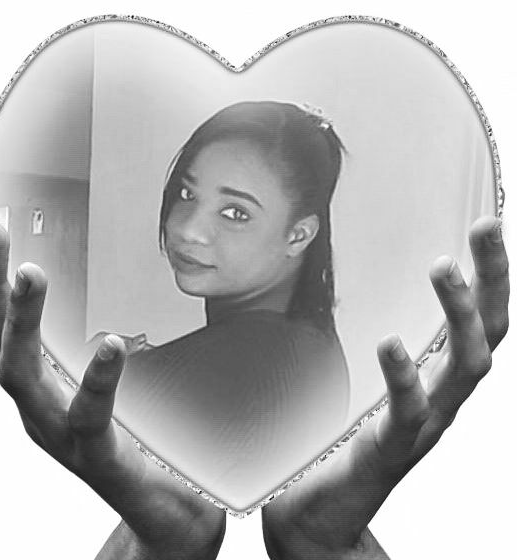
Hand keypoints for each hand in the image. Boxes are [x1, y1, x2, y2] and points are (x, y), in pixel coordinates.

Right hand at [0, 202, 225, 559]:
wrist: (163, 516)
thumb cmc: (140, 444)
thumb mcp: (114, 383)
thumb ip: (103, 345)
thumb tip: (114, 291)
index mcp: (39, 382)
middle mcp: (36, 405)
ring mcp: (60, 433)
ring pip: (21, 374)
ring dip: (20, 321)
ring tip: (28, 270)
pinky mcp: (98, 456)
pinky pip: (89, 414)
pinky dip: (96, 379)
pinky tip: (112, 343)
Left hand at [262, 215, 508, 559]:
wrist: (321, 519)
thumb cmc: (339, 449)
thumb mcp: (363, 391)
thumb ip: (372, 357)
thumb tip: (356, 306)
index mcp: (434, 383)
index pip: (476, 323)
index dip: (490, 277)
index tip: (487, 227)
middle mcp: (440, 401)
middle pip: (488, 335)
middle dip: (493, 279)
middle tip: (485, 227)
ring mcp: (420, 426)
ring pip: (464, 368)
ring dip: (459, 315)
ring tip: (444, 267)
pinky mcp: (389, 449)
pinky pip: (409, 411)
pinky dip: (405, 376)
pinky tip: (392, 343)